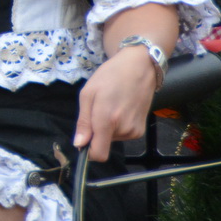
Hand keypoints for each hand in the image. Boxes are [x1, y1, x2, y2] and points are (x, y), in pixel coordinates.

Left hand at [73, 47, 161, 161]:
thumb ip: (83, 122)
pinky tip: (121, 109)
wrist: (140, 67)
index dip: (88, 152)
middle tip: (99, 108)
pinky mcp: (141, 130)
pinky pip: (122, 135)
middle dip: (97, 131)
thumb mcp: (88, 94)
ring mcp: (135, 131)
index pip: (99, 154)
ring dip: (108, 127)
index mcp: (107, 120)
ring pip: (112, 139)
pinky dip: (118, 126)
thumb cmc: (110, 76)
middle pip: (102, 144)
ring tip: (111, 105)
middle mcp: (123, 130)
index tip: (84, 140)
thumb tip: (79, 144)